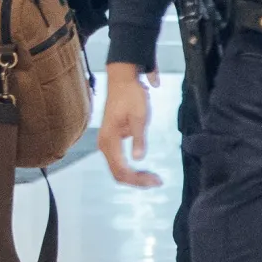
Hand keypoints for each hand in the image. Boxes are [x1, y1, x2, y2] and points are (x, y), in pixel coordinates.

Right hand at [98, 63, 162, 187]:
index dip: (138, 180)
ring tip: (152, 177)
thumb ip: (138, 139)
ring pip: (117, 169)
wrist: (122, 80)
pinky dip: (130, 169)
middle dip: (137, 181)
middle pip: (118, 173)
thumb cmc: (131, 96)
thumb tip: (139, 159)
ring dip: (134, 176)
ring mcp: (106, 143)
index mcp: (110, 140)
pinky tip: (143, 168)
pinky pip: (118, 162)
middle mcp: (104, 144)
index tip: (157, 180)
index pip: (122, 170)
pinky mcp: (110, 141)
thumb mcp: (139, 117)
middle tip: (157, 181)